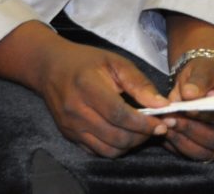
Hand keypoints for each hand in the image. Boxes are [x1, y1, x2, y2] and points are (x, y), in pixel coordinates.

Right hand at [31, 37, 170, 157]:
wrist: (51, 68)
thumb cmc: (87, 61)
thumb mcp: (115, 62)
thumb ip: (139, 83)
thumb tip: (162, 105)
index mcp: (88, 87)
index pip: (119, 115)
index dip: (144, 124)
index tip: (163, 124)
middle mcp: (76, 111)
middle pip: (116, 136)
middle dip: (142, 136)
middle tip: (157, 128)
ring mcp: (71, 127)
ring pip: (108, 150)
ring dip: (131, 144)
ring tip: (142, 132)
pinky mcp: (69, 136)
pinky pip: (98, 152)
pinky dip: (116, 147)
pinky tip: (125, 134)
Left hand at [162, 57, 213, 161]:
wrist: (199, 81)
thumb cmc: (207, 74)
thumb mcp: (205, 70)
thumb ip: (199, 81)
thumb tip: (189, 94)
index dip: (209, 116)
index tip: (188, 108)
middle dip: (191, 129)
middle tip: (170, 118)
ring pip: (202, 151)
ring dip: (181, 139)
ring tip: (166, 123)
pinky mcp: (205, 152)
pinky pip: (190, 154)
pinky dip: (176, 144)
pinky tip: (165, 131)